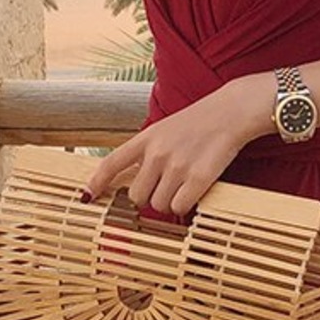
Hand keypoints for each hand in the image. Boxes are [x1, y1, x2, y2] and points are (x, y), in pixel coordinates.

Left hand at [82, 80, 263, 219]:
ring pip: (159, 205)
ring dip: (170, 203)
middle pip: (137, 196)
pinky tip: (194, 191)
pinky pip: (180, 208)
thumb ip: (148, 152)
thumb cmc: (200, 122)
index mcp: (147, 138)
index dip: (97, 182)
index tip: (88, 196)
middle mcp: (157, 153)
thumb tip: (135, 182)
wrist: (231, 111)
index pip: (112, 162)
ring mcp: (177, 166)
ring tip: (183, 186)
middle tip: (164, 188)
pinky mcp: (198, 178)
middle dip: (149, 198)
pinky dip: (186, 205)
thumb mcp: (165, 129)